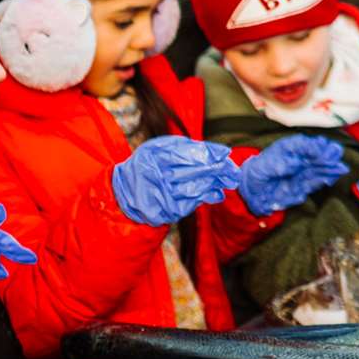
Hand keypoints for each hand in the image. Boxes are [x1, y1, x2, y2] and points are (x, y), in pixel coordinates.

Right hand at [110, 136, 241, 226]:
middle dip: (217, 169)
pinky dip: (205, 197)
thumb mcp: (161, 148)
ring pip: (194, 188)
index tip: (226, 153)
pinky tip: (217, 193)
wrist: (125, 190)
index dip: (209, 154)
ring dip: (214, 184)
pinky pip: (190, 203)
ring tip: (229, 180)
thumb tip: (217, 152)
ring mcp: (161, 195)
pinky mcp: (165, 210)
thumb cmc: (149, 163)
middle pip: (193, 172)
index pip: (187, 154)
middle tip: (233, 169)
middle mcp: (157, 176)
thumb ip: (187, 148)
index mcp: (155, 156)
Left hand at [237, 134, 349, 216]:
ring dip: (331, 167)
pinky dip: (326, 179)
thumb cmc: (257, 172)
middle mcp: (300, 157)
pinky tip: (333, 176)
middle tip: (333, 158)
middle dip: (327, 155)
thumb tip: (295, 164)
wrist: (252, 190)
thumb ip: (278, 164)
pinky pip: (317, 181)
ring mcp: (304, 170)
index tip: (319, 151)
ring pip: (321, 167)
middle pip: (318, 153)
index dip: (314, 147)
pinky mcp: (305, 184)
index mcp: (290, 147)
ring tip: (340, 168)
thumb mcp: (263, 167)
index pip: (305, 144)